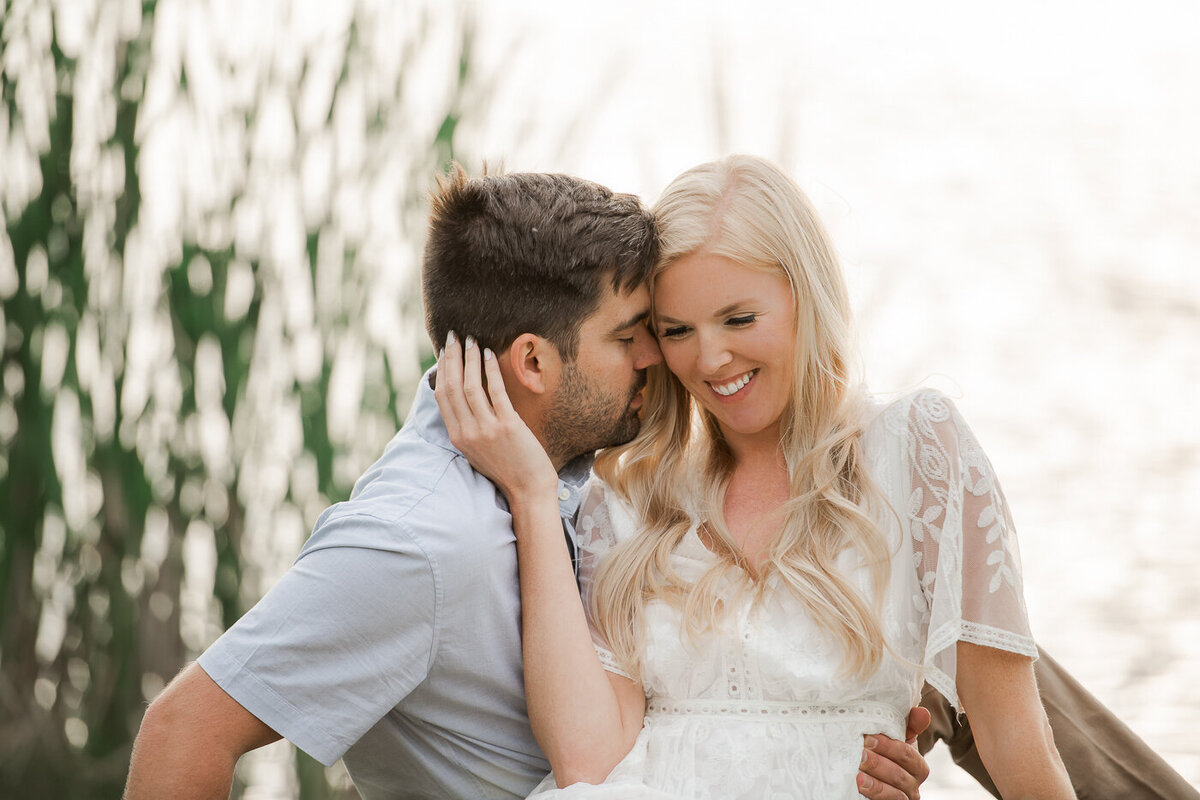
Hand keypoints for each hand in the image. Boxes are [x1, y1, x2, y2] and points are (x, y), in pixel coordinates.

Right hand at [434, 332, 558, 501]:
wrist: (528, 490)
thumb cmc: (507, 468)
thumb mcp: (477, 449)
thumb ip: (469, 426)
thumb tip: (466, 397)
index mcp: (457, 437)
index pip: (442, 396)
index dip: (442, 370)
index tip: (444, 351)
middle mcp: (467, 432)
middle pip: (452, 387)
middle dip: (451, 358)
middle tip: (454, 336)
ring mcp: (486, 430)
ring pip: (470, 386)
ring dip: (470, 359)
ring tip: (472, 340)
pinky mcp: (506, 426)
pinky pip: (495, 392)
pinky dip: (490, 370)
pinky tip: (490, 355)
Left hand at [857, 707, 930, 799]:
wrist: (869, 778)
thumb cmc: (883, 754)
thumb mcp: (894, 739)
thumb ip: (908, 725)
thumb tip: (922, 712)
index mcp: (917, 765)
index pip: (907, 754)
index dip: (888, 746)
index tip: (868, 737)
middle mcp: (913, 784)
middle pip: (899, 774)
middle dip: (878, 763)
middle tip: (860, 753)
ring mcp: (903, 798)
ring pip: (894, 792)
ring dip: (875, 781)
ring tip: (857, 771)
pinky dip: (874, 794)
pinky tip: (859, 785)